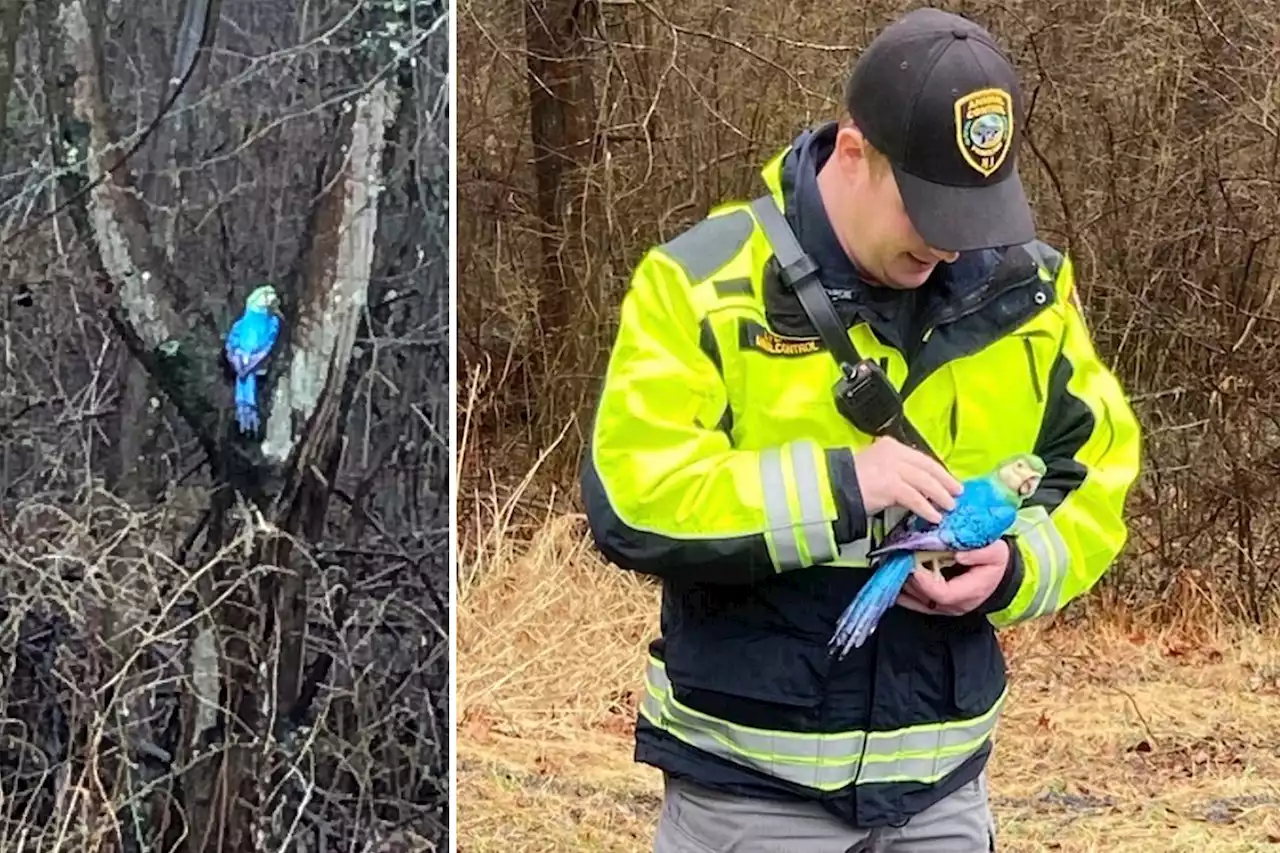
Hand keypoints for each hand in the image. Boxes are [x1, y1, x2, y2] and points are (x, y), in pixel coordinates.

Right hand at [853, 437, 962, 524]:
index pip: (922, 458)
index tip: (949, 481)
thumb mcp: (876, 466)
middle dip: (945, 481)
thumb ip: (896, 470)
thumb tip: (919, 484)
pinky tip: (933, 517)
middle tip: (957, 493)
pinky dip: (926, 508)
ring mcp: (892, 467)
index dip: (939, 471)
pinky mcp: (890, 485)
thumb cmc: (851, 480)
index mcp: (891, 445)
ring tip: (949, 507)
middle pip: (927, 467)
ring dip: (940, 496)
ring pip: (925, 482)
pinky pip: (915, 498)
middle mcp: (894, 452)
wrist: (833, 487)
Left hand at [895, 540, 1009, 615]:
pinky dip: (902, 592)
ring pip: (917, 601)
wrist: (998, 574)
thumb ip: (980, 553)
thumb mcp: (996, 552)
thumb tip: (958, 554)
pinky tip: (893, 579)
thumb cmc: (996, 562)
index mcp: (969, 593)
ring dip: (904, 583)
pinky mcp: (936, 605)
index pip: (942, 594)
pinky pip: (915, 603)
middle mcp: (955, 605)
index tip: (914, 565)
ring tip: (895, 564)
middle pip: (926, 598)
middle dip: (911, 578)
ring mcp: (944, 608)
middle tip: (900, 559)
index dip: (925, 582)